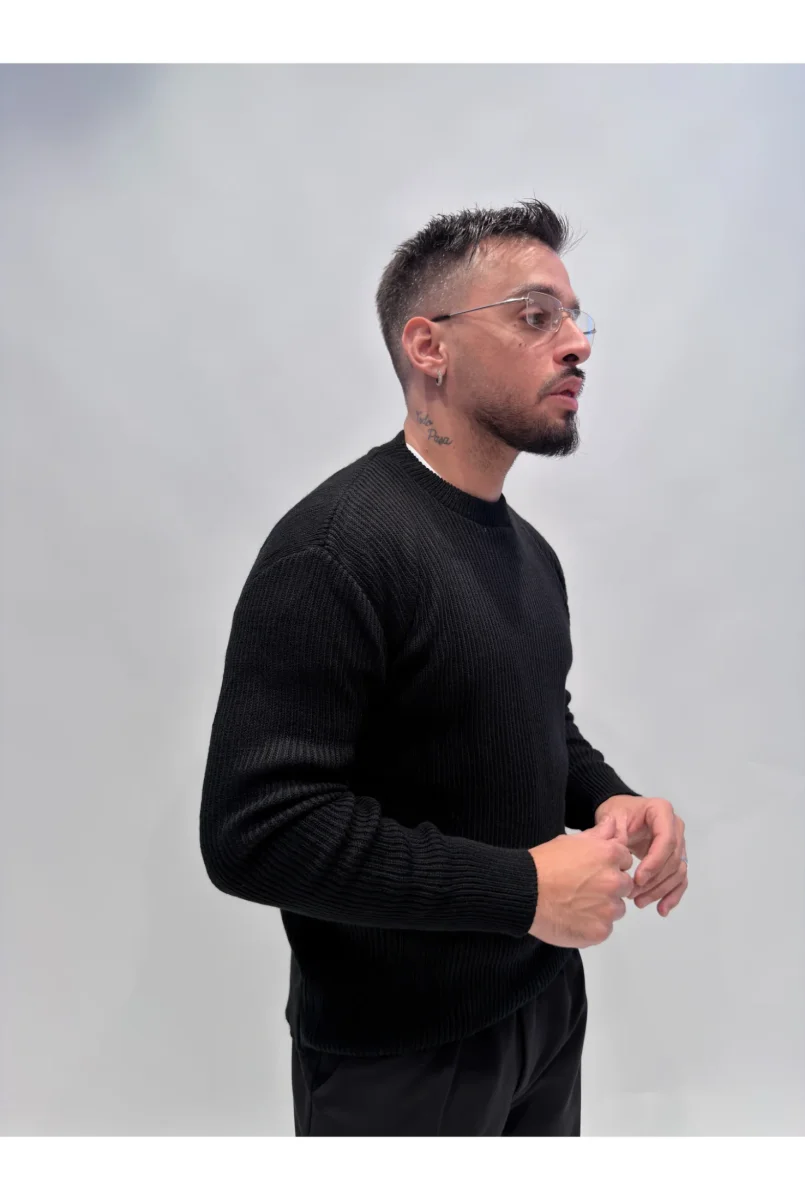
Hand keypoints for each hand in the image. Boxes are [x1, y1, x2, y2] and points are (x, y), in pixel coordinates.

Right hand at [527, 814, 634, 947]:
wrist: (524, 891)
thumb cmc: (544, 864)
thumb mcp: (570, 841)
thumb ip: (598, 834)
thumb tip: (612, 823)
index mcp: (610, 856)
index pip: (625, 861)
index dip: (609, 866)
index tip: (593, 871)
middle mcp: (614, 882)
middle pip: (624, 887)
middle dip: (610, 887)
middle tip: (584, 889)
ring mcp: (608, 909)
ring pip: (616, 910)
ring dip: (603, 908)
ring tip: (577, 905)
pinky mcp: (600, 931)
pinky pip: (604, 929)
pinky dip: (592, 926)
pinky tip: (574, 918)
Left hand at [595, 794, 687, 917]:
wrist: (618, 816)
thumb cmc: (615, 814)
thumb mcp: (612, 818)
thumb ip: (617, 834)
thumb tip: (622, 856)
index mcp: (662, 811)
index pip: (667, 840)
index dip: (655, 862)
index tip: (637, 879)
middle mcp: (676, 827)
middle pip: (673, 859)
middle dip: (654, 880)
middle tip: (632, 894)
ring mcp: (679, 843)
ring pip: (677, 872)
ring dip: (660, 890)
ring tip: (639, 902)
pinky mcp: (677, 859)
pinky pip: (680, 879)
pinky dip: (672, 895)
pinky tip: (662, 910)